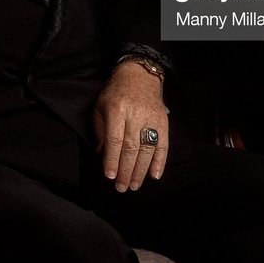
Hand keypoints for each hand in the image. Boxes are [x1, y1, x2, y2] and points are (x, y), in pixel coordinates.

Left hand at [94, 61, 167, 192]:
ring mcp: (151, 118)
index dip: (112, 159)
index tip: (110, 176)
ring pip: (147, 149)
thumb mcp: (100, 107)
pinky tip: (154, 175)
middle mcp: (135, 114)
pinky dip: (160, 162)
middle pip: (131, 148)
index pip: (115, 139)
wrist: (139, 75)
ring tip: (134, 185)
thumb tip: (101, 155)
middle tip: (121, 187)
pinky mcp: (163, 122)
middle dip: (126, 170)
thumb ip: (100, 131)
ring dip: (140, 170)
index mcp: (117, 109)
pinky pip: (163, 145)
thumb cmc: (115, 93)